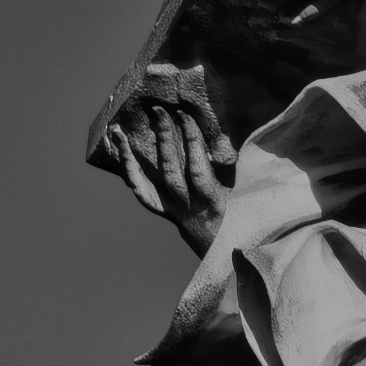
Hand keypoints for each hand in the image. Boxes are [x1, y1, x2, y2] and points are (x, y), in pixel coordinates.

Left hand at [102, 65, 234, 245]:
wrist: (224, 255)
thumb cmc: (241, 224)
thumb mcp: (246, 198)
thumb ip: (238, 172)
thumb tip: (243, 142)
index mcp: (214, 204)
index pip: (199, 169)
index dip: (192, 142)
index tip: (185, 115)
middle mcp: (190, 208)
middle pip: (172, 172)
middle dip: (165, 139)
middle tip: (157, 111)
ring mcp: (173, 211)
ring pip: (148, 183)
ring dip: (133, 155)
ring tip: (120, 131)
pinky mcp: (163, 211)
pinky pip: (141, 193)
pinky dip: (129, 172)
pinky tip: (121, 152)